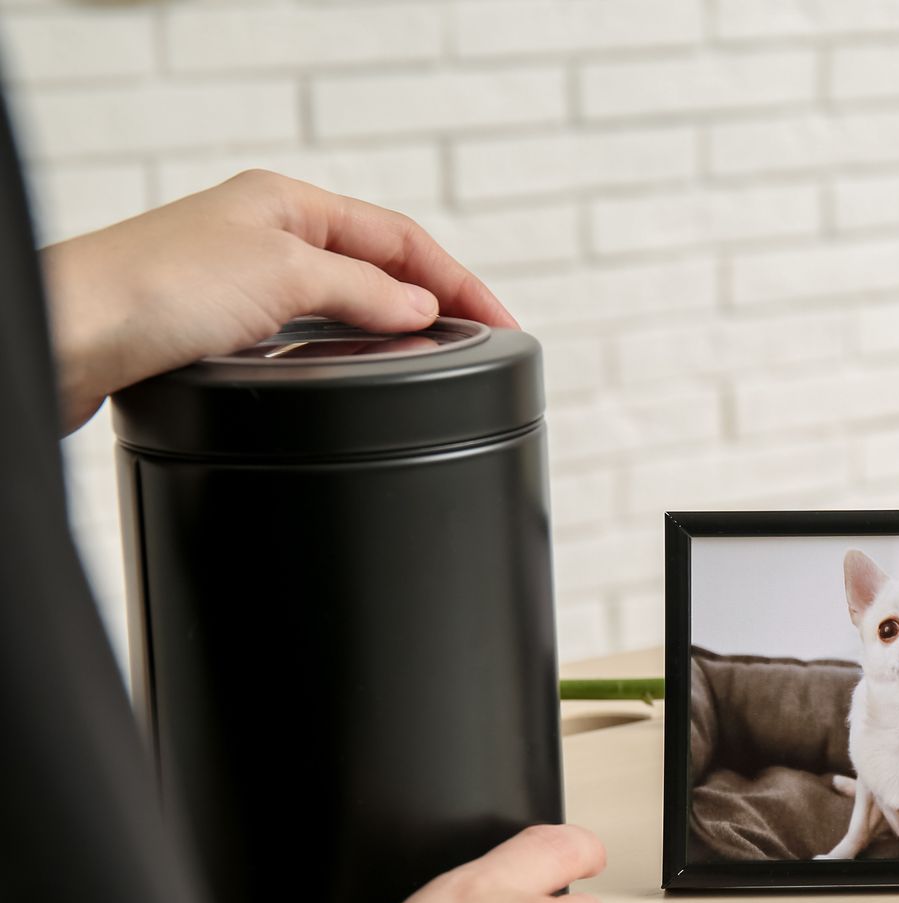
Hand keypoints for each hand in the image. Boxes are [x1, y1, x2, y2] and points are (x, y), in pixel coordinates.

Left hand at [38, 169, 515, 429]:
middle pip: (377, 268)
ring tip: (435, 361)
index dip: (459, 281)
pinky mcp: (220, 333)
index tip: (505, 324)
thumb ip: (361, 290)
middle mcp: (265, 237)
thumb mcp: (283, 275)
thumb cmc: (151, 288)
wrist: (67, 337)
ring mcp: (242, 286)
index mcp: (286, 203)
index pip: (400, 238)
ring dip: (391, 329)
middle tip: (482, 344)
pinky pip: (308, 337)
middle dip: (434, 301)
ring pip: (343, 305)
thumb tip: (420, 310)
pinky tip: (359, 375)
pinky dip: (347, 352)